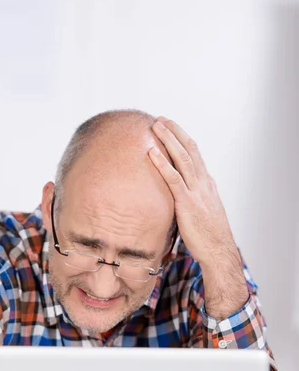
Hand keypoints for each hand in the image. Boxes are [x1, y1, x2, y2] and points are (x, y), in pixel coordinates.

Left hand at [149, 117, 237, 266]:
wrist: (219, 251)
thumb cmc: (209, 237)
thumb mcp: (202, 213)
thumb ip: (192, 201)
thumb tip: (178, 198)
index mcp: (207, 184)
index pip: (195, 155)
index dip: (183, 140)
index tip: (171, 128)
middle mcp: (203, 183)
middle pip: (189, 150)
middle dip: (175, 132)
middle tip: (161, 119)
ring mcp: (196, 192)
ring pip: (182, 158)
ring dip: (168, 139)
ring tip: (156, 126)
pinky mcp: (187, 204)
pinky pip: (173, 179)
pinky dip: (162, 164)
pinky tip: (151, 152)